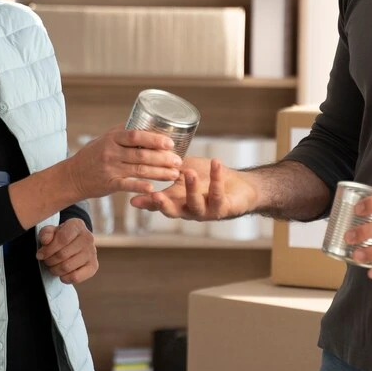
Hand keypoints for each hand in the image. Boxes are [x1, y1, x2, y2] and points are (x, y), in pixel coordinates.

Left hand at [35, 219, 97, 284]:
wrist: (74, 243)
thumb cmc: (59, 237)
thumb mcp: (51, 231)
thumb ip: (46, 233)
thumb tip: (46, 241)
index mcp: (77, 225)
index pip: (62, 238)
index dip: (48, 249)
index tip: (40, 255)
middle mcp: (88, 237)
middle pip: (63, 255)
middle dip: (49, 260)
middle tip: (46, 261)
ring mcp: (92, 252)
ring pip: (67, 267)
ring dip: (55, 270)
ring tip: (53, 266)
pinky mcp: (93, 266)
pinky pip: (76, 277)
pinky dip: (65, 278)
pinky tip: (62, 274)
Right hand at [66, 127, 182, 199]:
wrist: (72, 176)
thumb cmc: (92, 155)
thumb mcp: (104, 138)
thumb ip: (123, 132)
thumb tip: (144, 120)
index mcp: (112, 138)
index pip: (135, 135)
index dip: (154, 139)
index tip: (170, 142)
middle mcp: (111, 152)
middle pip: (141, 154)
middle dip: (163, 158)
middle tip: (178, 161)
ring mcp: (110, 169)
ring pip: (139, 170)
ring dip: (159, 173)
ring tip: (174, 174)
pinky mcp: (108, 184)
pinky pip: (126, 185)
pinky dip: (140, 186)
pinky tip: (153, 188)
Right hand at [129, 157, 257, 219]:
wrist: (238, 186)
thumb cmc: (207, 178)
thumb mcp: (184, 171)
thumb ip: (168, 168)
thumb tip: (148, 158)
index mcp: (177, 201)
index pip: (159, 204)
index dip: (146, 204)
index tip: (133, 200)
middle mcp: (189, 210)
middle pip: (173, 212)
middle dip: (163, 205)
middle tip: (155, 196)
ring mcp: (206, 211)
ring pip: (195, 203)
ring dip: (191, 188)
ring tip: (188, 172)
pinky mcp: (223, 208)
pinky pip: (218, 194)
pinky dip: (216, 177)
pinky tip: (215, 163)